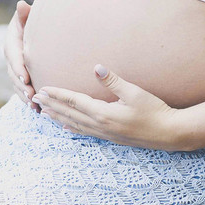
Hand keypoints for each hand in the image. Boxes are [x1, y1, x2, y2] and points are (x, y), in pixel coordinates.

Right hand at [4, 0, 38, 111]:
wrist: (34, 27)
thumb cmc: (32, 19)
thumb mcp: (28, 15)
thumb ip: (25, 13)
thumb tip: (21, 5)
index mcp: (11, 42)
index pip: (13, 56)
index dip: (18, 67)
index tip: (25, 78)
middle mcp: (11, 56)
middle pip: (14, 74)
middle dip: (22, 86)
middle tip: (32, 96)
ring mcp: (14, 68)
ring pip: (17, 85)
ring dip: (24, 96)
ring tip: (34, 105)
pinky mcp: (21, 76)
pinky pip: (22, 89)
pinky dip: (28, 99)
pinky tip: (37, 109)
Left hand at [32, 65, 186, 149]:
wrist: (169, 133)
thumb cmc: (155, 110)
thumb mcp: (135, 93)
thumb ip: (114, 81)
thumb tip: (96, 67)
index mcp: (104, 113)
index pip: (74, 102)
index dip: (57, 95)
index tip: (43, 90)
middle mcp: (100, 125)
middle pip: (69, 114)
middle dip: (51, 106)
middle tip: (35, 99)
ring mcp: (105, 133)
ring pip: (74, 124)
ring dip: (57, 117)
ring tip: (43, 112)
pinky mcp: (110, 137)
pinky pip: (85, 132)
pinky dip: (72, 127)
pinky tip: (65, 126)